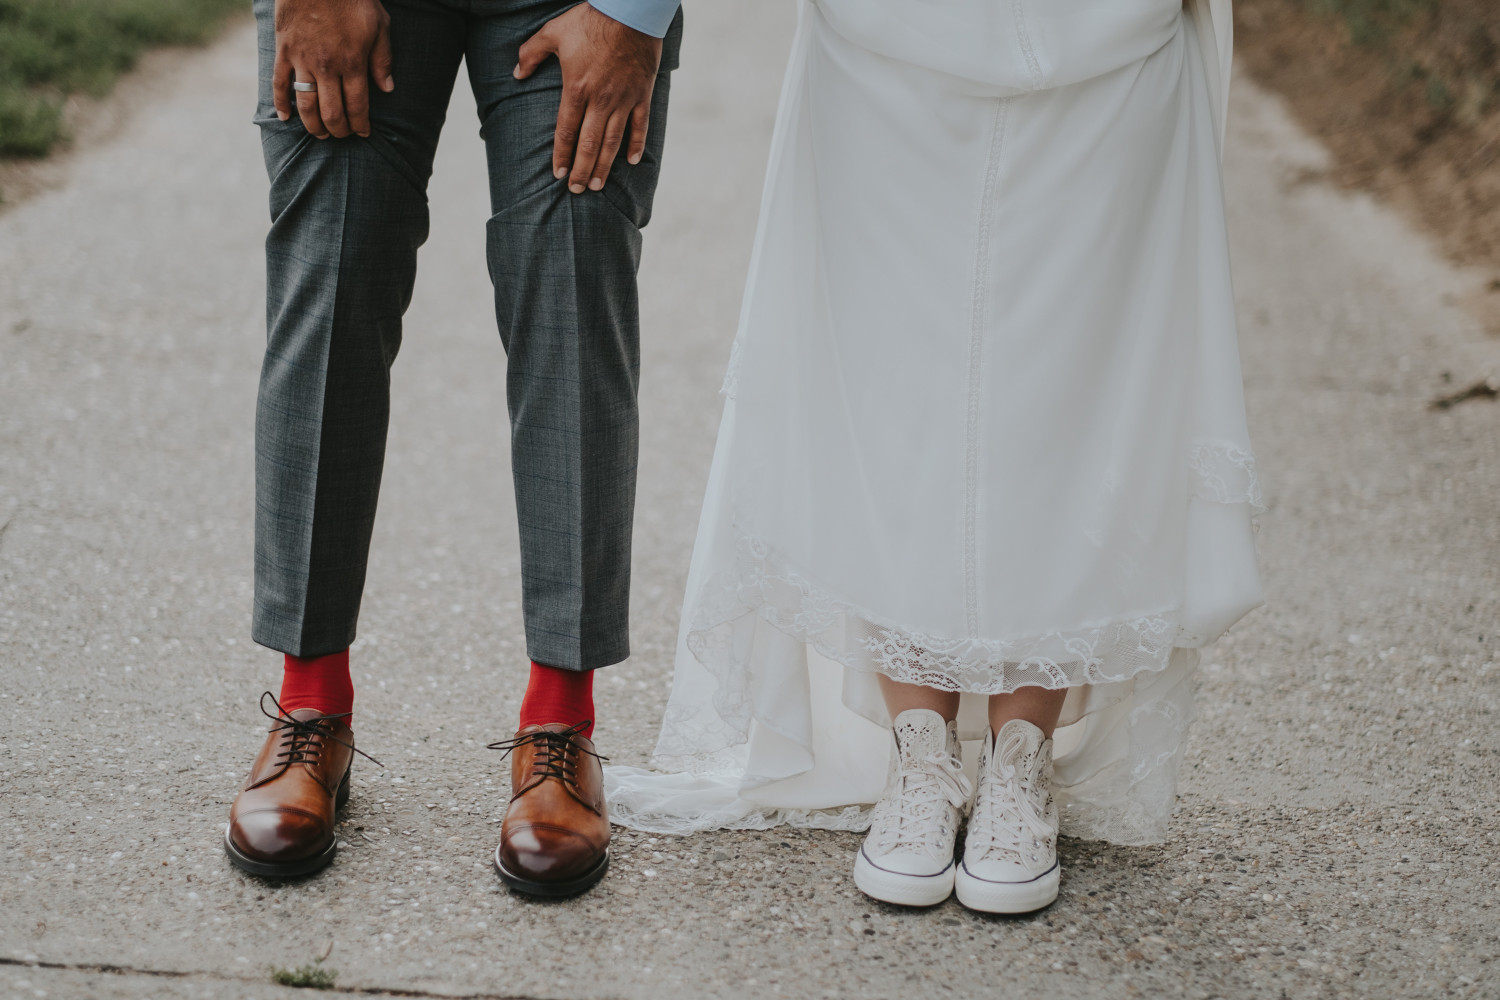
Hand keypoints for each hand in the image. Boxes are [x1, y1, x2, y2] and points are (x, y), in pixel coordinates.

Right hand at [272, 0, 394, 138]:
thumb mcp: (379, 25)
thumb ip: (382, 59)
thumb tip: (387, 89)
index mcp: (353, 62)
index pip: (358, 107)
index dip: (361, 125)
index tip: (363, 133)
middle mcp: (327, 67)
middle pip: (332, 112)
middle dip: (339, 130)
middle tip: (343, 135)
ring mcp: (302, 59)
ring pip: (306, 104)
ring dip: (313, 125)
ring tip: (321, 134)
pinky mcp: (284, 50)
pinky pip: (279, 83)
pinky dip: (281, 104)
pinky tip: (285, 118)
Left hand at [514, 3, 663, 192]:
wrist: (630, 10)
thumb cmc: (590, 20)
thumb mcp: (553, 32)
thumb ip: (531, 54)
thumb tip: (516, 73)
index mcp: (577, 88)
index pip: (566, 131)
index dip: (562, 156)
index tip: (558, 174)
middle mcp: (601, 100)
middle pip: (589, 144)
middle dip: (583, 170)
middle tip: (578, 190)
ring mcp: (623, 99)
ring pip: (613, 141)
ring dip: (605, 166)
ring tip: (598, 184)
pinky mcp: (642, 94)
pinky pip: (640, 126)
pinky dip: (636, 144)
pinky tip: (631, 161)